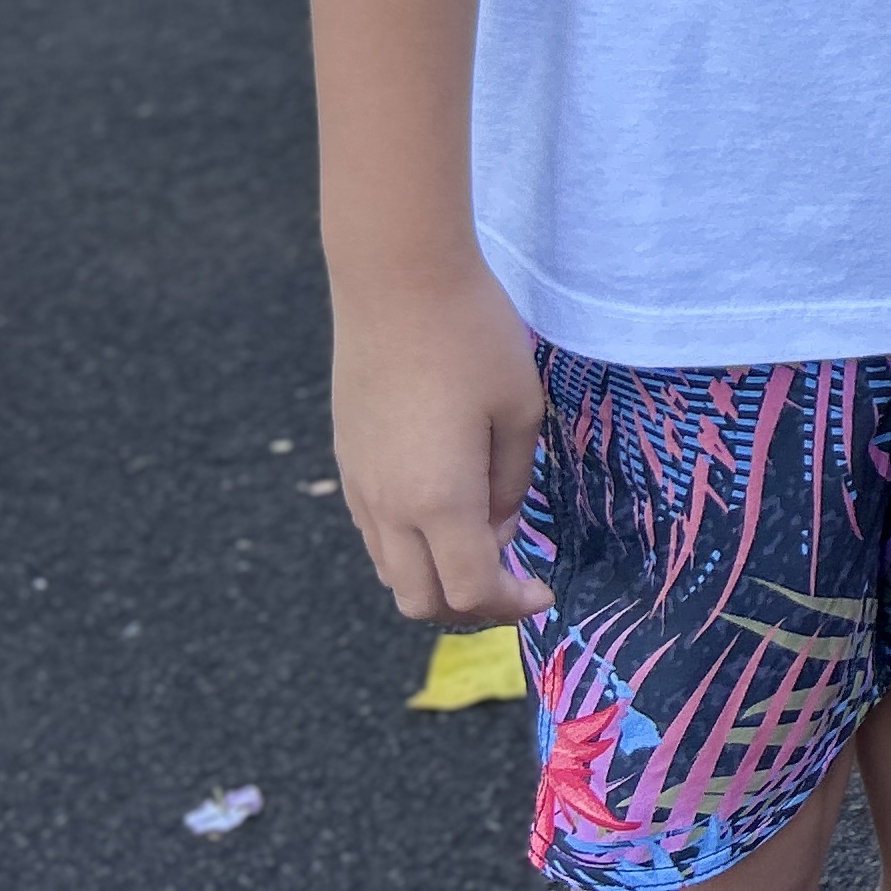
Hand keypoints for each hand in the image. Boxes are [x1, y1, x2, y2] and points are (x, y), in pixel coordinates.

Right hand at [330, 262, 550, 625]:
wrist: (396, 283)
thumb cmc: (473, 337)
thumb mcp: (520, 410)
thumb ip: (512, 482)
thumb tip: (500, 528)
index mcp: (439, 502)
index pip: (471, 591)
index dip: (511, 605)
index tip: (544, 592)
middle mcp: (389, 508)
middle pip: (421, 601)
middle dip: (470, 608)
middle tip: (513, 580)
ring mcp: (359, 488)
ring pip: (391, 572)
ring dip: (436, 578)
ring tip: (483, 545)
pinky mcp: (346, 462)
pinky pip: (375, 534)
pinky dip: (410, 547)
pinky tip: (446, 511)